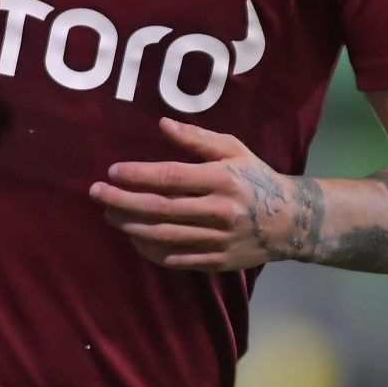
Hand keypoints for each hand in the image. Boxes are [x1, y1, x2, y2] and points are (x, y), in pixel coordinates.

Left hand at [90, 117, 306, 271]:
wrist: (290, 221)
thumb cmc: (255, 178)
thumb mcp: (233, 149)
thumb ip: (197, 139)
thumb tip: (163, 124)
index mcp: (221, 179)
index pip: (171, 177)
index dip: (138, 175)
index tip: (112, 171)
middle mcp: (219, 210)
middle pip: (161, 208)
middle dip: (123, 201)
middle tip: (97, 194)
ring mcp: (218, 239)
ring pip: (164, 235)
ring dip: (131, 226)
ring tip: (110, 214)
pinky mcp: (217, 262)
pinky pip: (177, 258)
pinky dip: (151, 250)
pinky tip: (134, 237)